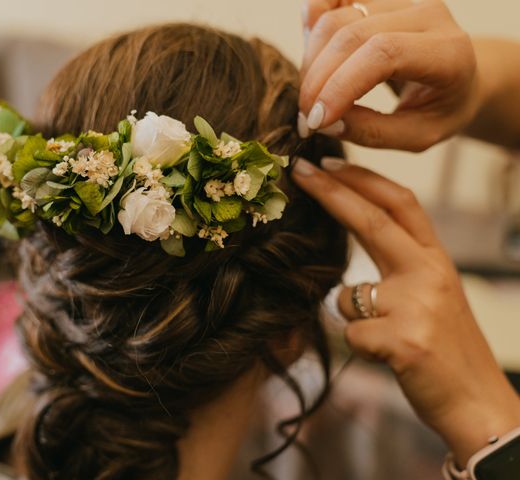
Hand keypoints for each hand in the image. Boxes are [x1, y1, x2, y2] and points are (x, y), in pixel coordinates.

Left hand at [290, 157, 519, 464]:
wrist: (479, 403)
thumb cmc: (445, 347)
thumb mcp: (431, 293)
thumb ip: (399, 262)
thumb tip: (354, 231)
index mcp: (436, 260)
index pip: (400, 203)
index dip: (362, 179)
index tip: (328, 162)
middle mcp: (430, 274)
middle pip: (373, 221)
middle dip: (332, 191)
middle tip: (300, 169)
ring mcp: (418, 306)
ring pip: (347, 295)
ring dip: (353, 315)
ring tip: (386, 337)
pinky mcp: (404, 340)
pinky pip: (351, 333)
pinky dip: (360, 345)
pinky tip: (389, 359)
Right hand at [299, 0, 479, 151]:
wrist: (461, 79)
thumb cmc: (440, 110)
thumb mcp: (417, 137)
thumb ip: (372, 132)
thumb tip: (325, 122)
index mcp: (447, 52)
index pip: (383, 54)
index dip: (340, 86)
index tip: (316, 122)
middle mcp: (427, 14)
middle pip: (350, 34)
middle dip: (316, 80)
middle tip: (306, 118)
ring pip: (333, 19)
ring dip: (310, 63)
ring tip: (313, 96)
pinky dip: (311, 25)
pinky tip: (311, 57)